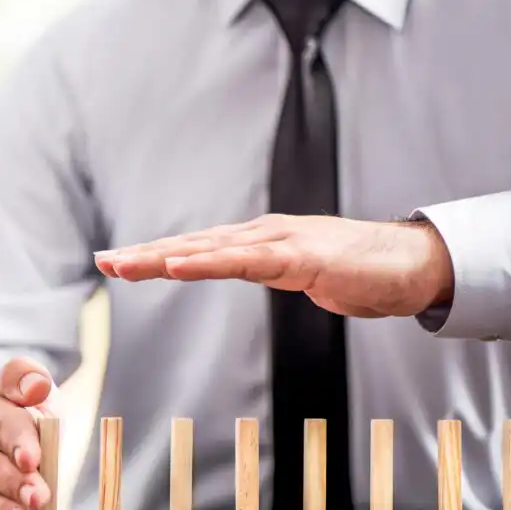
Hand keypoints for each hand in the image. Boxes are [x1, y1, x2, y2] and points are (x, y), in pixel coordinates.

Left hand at [94, 214, 454, 317]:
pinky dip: (204, 264)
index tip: (114, 261)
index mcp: (255, 242)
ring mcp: (276, 242)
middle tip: (101, 260)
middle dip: (142, 254)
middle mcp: (257, 235)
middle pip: (189, 246)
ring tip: (122, 264)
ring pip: (205, 250)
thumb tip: (242, 272)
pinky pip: (241, 262)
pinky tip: (175, 267)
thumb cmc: (355, 270)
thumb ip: (266, 270)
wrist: (409, 266)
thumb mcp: (296, 274)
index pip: (193, 249)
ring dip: (160, 257)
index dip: (152, 255)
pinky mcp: (296, 256)